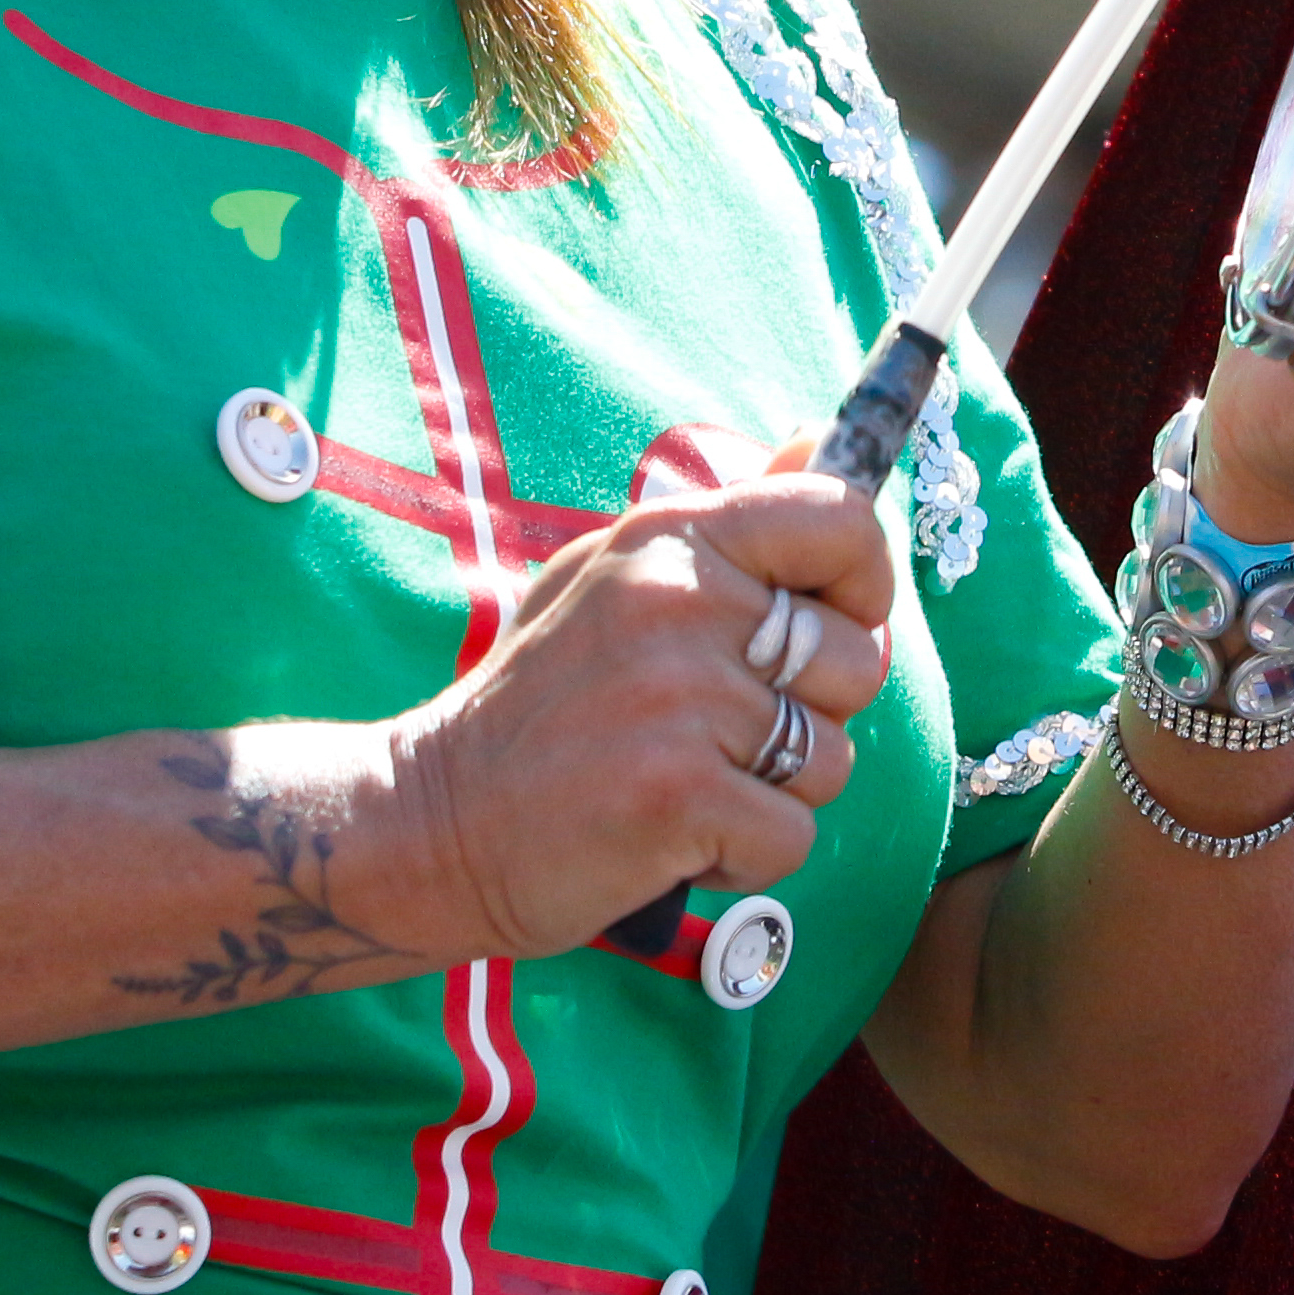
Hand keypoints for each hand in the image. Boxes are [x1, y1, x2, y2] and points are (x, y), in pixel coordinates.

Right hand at [374, 472, 896, 961]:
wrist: (429, 820)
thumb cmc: (541, 703)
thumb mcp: (618, 576)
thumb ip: (729, 520)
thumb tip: (817, 439)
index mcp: (670, 538)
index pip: (840, 517)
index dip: (864, 579)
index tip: (829, 621)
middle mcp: (679, 603)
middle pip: (854, 659)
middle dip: (807, 713)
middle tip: (711, 731)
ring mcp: (681, 702)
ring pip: (831, 758)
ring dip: (773, 791)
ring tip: (684, 781)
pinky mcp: (679, 797)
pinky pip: (792, 836)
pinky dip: (743, 855)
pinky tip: (673, 837)